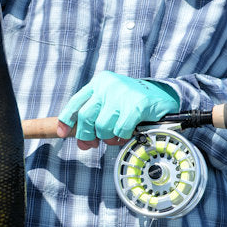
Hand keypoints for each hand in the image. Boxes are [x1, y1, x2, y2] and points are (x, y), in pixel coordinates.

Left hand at [57, 71, 179, 149]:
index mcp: (99, 83)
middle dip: (87, 135)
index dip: (67, 119)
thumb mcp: (110, 102)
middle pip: (86, 117)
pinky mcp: (136, 105)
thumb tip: (83, 142)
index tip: (63, 133)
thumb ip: (95, 117)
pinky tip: (129, 132)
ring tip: (118, 135)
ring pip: (102, 127)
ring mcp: (122, 94)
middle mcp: (108, 85)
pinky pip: (120, 130)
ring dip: (109, 137)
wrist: (163, 95)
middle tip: (94, 144)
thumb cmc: (133, 102)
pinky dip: (123, 136)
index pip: (76, 102)